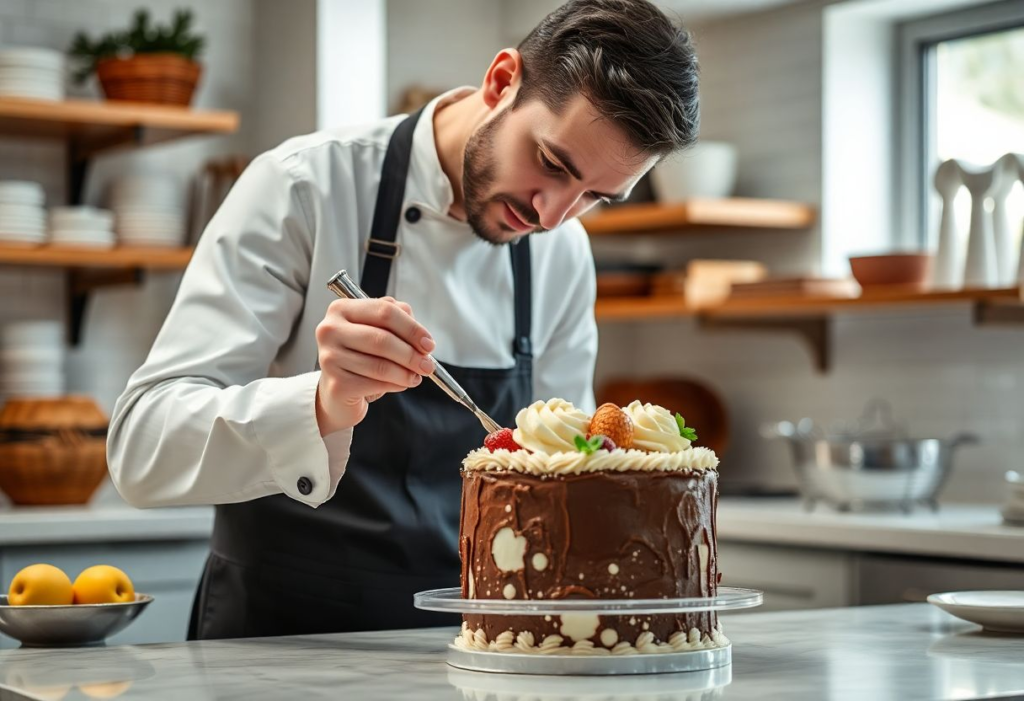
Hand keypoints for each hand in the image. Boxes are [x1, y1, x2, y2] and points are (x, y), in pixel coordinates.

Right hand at [314, 296, 435, 434]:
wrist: (338, 392)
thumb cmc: (360, 356)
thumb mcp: (377, 331)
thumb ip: (396, 320)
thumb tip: (421, 335)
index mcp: (341, 309)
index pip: (384, 311)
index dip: (412, 328)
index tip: (429, 344)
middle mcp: (329, 330)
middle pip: (382, 339)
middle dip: (411, 354)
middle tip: (428, 365)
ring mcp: (329, 358)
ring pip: (381, 365)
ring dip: (406, 373)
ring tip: (416, 376)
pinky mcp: (336, 385)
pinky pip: (376, 384)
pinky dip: (396, 385)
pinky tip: (401, 384)